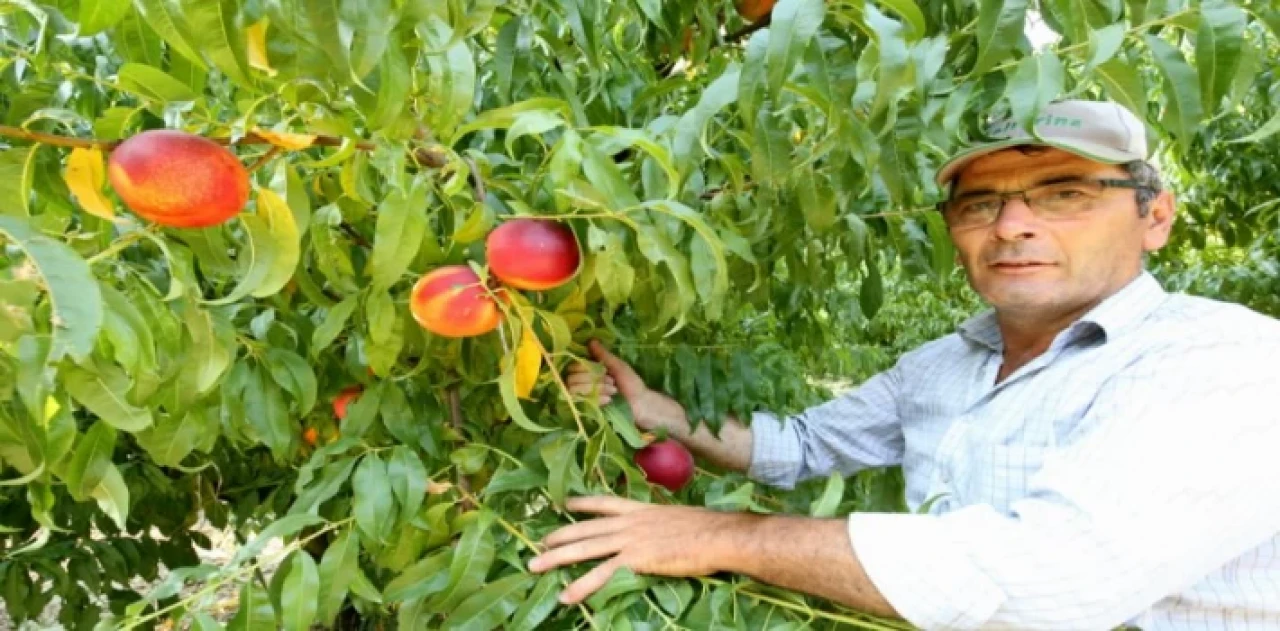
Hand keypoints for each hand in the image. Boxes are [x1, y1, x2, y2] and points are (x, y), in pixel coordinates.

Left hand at [527, 496, 739, 603]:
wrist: (717, 536)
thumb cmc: (707, 530)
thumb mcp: (677, 519)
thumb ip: (661, 525)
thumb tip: (660, 533)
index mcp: (641, 510)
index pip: (604, 503)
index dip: (582, 503)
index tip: (565, 503)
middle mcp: (629, 522)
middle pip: (585, 527)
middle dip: (559, 535)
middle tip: (538, 543)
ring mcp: (630, 540)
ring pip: (585, 548)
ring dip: (556, 558)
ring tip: (535, 565)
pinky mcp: (634, 560)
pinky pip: (601, 575)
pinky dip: (581, 586)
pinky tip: (566, 596)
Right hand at [566, 340, 683, 431]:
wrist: (640, 404)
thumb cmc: (631, 383)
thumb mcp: (618, 366)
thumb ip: (603, 355)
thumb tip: (591, 340)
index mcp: (589, 371)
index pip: (572, 367)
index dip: (586, 368)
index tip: (604, 371)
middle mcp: (582, 383)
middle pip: (571, 378)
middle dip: (594, 380)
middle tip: (612, 383)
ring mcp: (583, 398)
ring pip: (574, 389)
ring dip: (596, 389)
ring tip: (612, 392)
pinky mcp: (586, 410)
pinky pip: (580, 402)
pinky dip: (598, 399)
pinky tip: (609, 401)